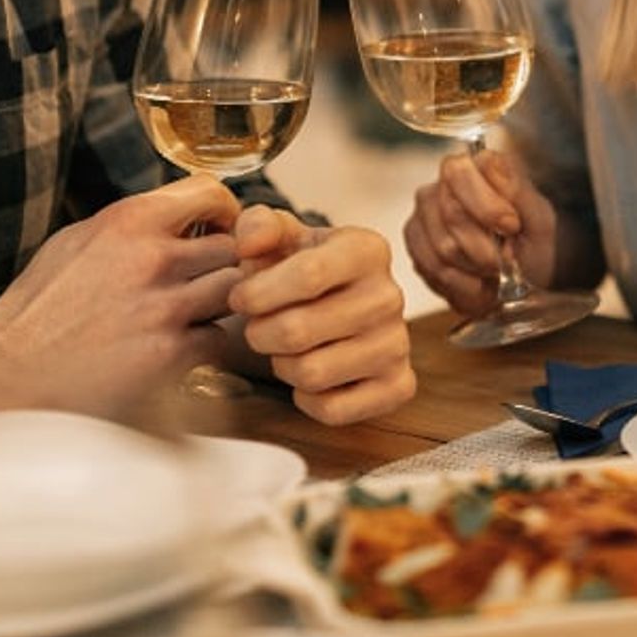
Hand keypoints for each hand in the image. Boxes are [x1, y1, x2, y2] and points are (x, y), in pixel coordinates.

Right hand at [0, 173, 243, 409]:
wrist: (6, 372)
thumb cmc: (38, 307)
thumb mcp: (79, 239)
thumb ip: (133, 225)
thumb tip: (179, 214)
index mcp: (129, 220)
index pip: (211, 192)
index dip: (223, 210)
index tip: (216, 227)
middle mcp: (153, 257)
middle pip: (232, 246)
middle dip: (224, 261)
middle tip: (206, 277)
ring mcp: (165, 308)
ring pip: (234, 291)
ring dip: (219, 303)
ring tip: (191, 313)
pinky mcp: (169, 356)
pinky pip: (218, 339)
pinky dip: (204, 344)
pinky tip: (178, 347)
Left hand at [229, 208, 415, 424]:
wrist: (337, 302)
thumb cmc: (301, 268)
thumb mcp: (280, 236)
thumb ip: (257, 227)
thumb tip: (248, 243)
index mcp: (367, 249)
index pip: (307, 275)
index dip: (259, 293)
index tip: (239, 298)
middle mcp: (390, 296)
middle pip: (300, 331)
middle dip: (260, 333)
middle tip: (257, 327)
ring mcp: (398, 344)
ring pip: (312, 373)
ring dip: (281, 365)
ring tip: (283, 348)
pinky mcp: (398, 385)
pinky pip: (333, 409)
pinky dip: (307, 398)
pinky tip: (308, 374)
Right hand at [403, 147, 557, 316]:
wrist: (524, 279)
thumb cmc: (533, 244)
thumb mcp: (540, 220)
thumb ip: (517, 190)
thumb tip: (489, 164)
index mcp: (477, 166)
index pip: (460, 174)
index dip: (486, 206)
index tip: (512, 228)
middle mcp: (443, 184)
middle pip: (451, 214)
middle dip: (485, 247)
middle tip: (505, 260)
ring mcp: (425, 213)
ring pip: (442, 246)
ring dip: (475, 269)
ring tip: (492, 272)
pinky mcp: (415, 242)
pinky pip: (430, 268)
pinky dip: (460, 284)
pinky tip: (476, 282)